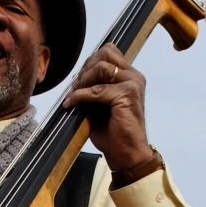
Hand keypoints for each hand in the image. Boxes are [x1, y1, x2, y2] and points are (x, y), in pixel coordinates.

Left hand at [62, 44, 152, 171]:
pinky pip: (97, 89)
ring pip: (101, 67)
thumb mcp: (101, 104)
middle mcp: (134, 76)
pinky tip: (71, 103)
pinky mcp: (127, 95)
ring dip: (82, 80)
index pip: (109, 52)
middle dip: (85, 69)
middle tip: (74, 87)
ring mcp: (133, 84)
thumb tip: (75, 79)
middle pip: (105, 53)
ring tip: (73, 95)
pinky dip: (80, 95)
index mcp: (130, 76)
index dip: (90, 62)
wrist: (127, 154)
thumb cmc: (114, 133)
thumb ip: (94, 87)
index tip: (79, 81)